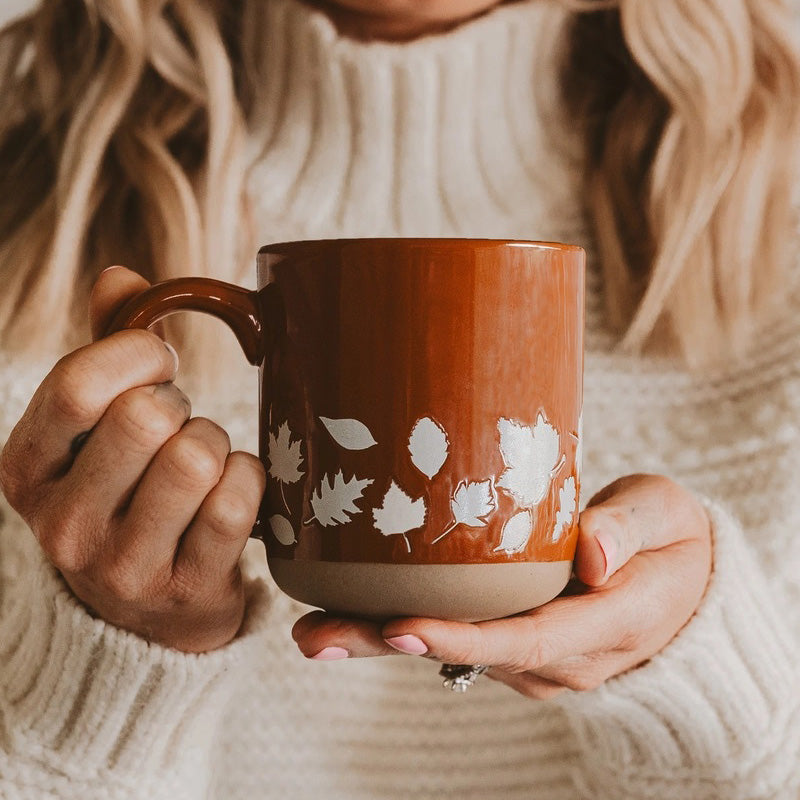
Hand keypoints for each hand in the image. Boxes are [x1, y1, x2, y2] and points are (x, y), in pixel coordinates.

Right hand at [0, 267, 265, 652]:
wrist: (145, 611)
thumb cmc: (124, 493)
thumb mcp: (93, 429)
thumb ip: (104, 351)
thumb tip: (121, 276)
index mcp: (28, 469)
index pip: (79, 385)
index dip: (137, 355)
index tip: (161, 362)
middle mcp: (63, 524)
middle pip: (146, 418)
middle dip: (181, 406)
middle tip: (181, 425)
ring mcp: (124, 566)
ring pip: (197, 457)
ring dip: (216, 444)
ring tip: (203, 463)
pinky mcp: (187, 589)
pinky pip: (237, 501)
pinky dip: (249, 479)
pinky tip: (233, 492)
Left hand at [292, 474, 711, 696]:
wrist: (684, 582)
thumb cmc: (673, 539)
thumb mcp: (667, 516)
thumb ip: (632, 528)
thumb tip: (594, 553)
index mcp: (605, 625)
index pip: (524, 639)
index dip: (458, 636)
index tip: (397, 625)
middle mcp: (562, 657)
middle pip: (469, 652)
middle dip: (388, 644)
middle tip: (316, 637)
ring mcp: (537, 658)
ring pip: (455, 650)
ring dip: (385, 636)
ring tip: (314, 624)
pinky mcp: (519, 643)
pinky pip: (460, 638)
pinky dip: (407, 624)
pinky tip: (356, 609)